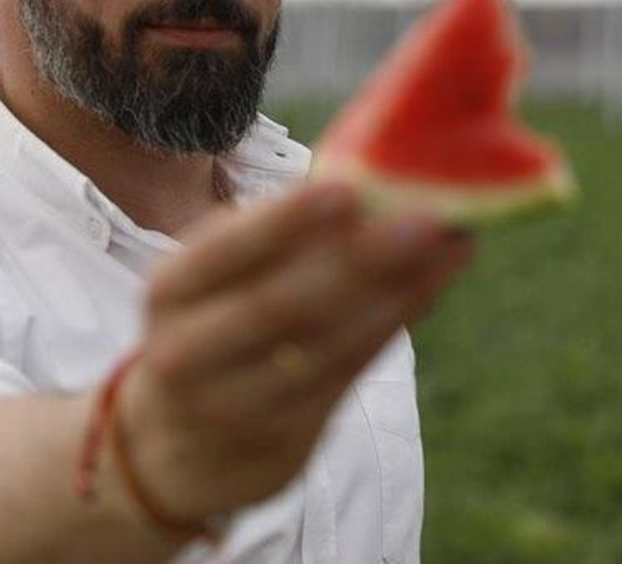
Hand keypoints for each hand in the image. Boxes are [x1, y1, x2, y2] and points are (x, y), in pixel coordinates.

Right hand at [115, 181, 473, 522]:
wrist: (181, 450)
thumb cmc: (214, 328)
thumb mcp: (213, 283)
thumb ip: (272, 238)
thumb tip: (364, 171)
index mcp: (170, 292)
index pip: (224, 251)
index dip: (285, 221)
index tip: (349, 187)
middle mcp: (188, 351)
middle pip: (281, 302)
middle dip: (362, 257)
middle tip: (429, 215)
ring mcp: (233, 404)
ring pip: (327, 343)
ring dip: (399, 290)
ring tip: (451, 243)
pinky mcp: (282, 438)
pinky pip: (349, 372)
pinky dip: (396, 321)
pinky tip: (431, 283)